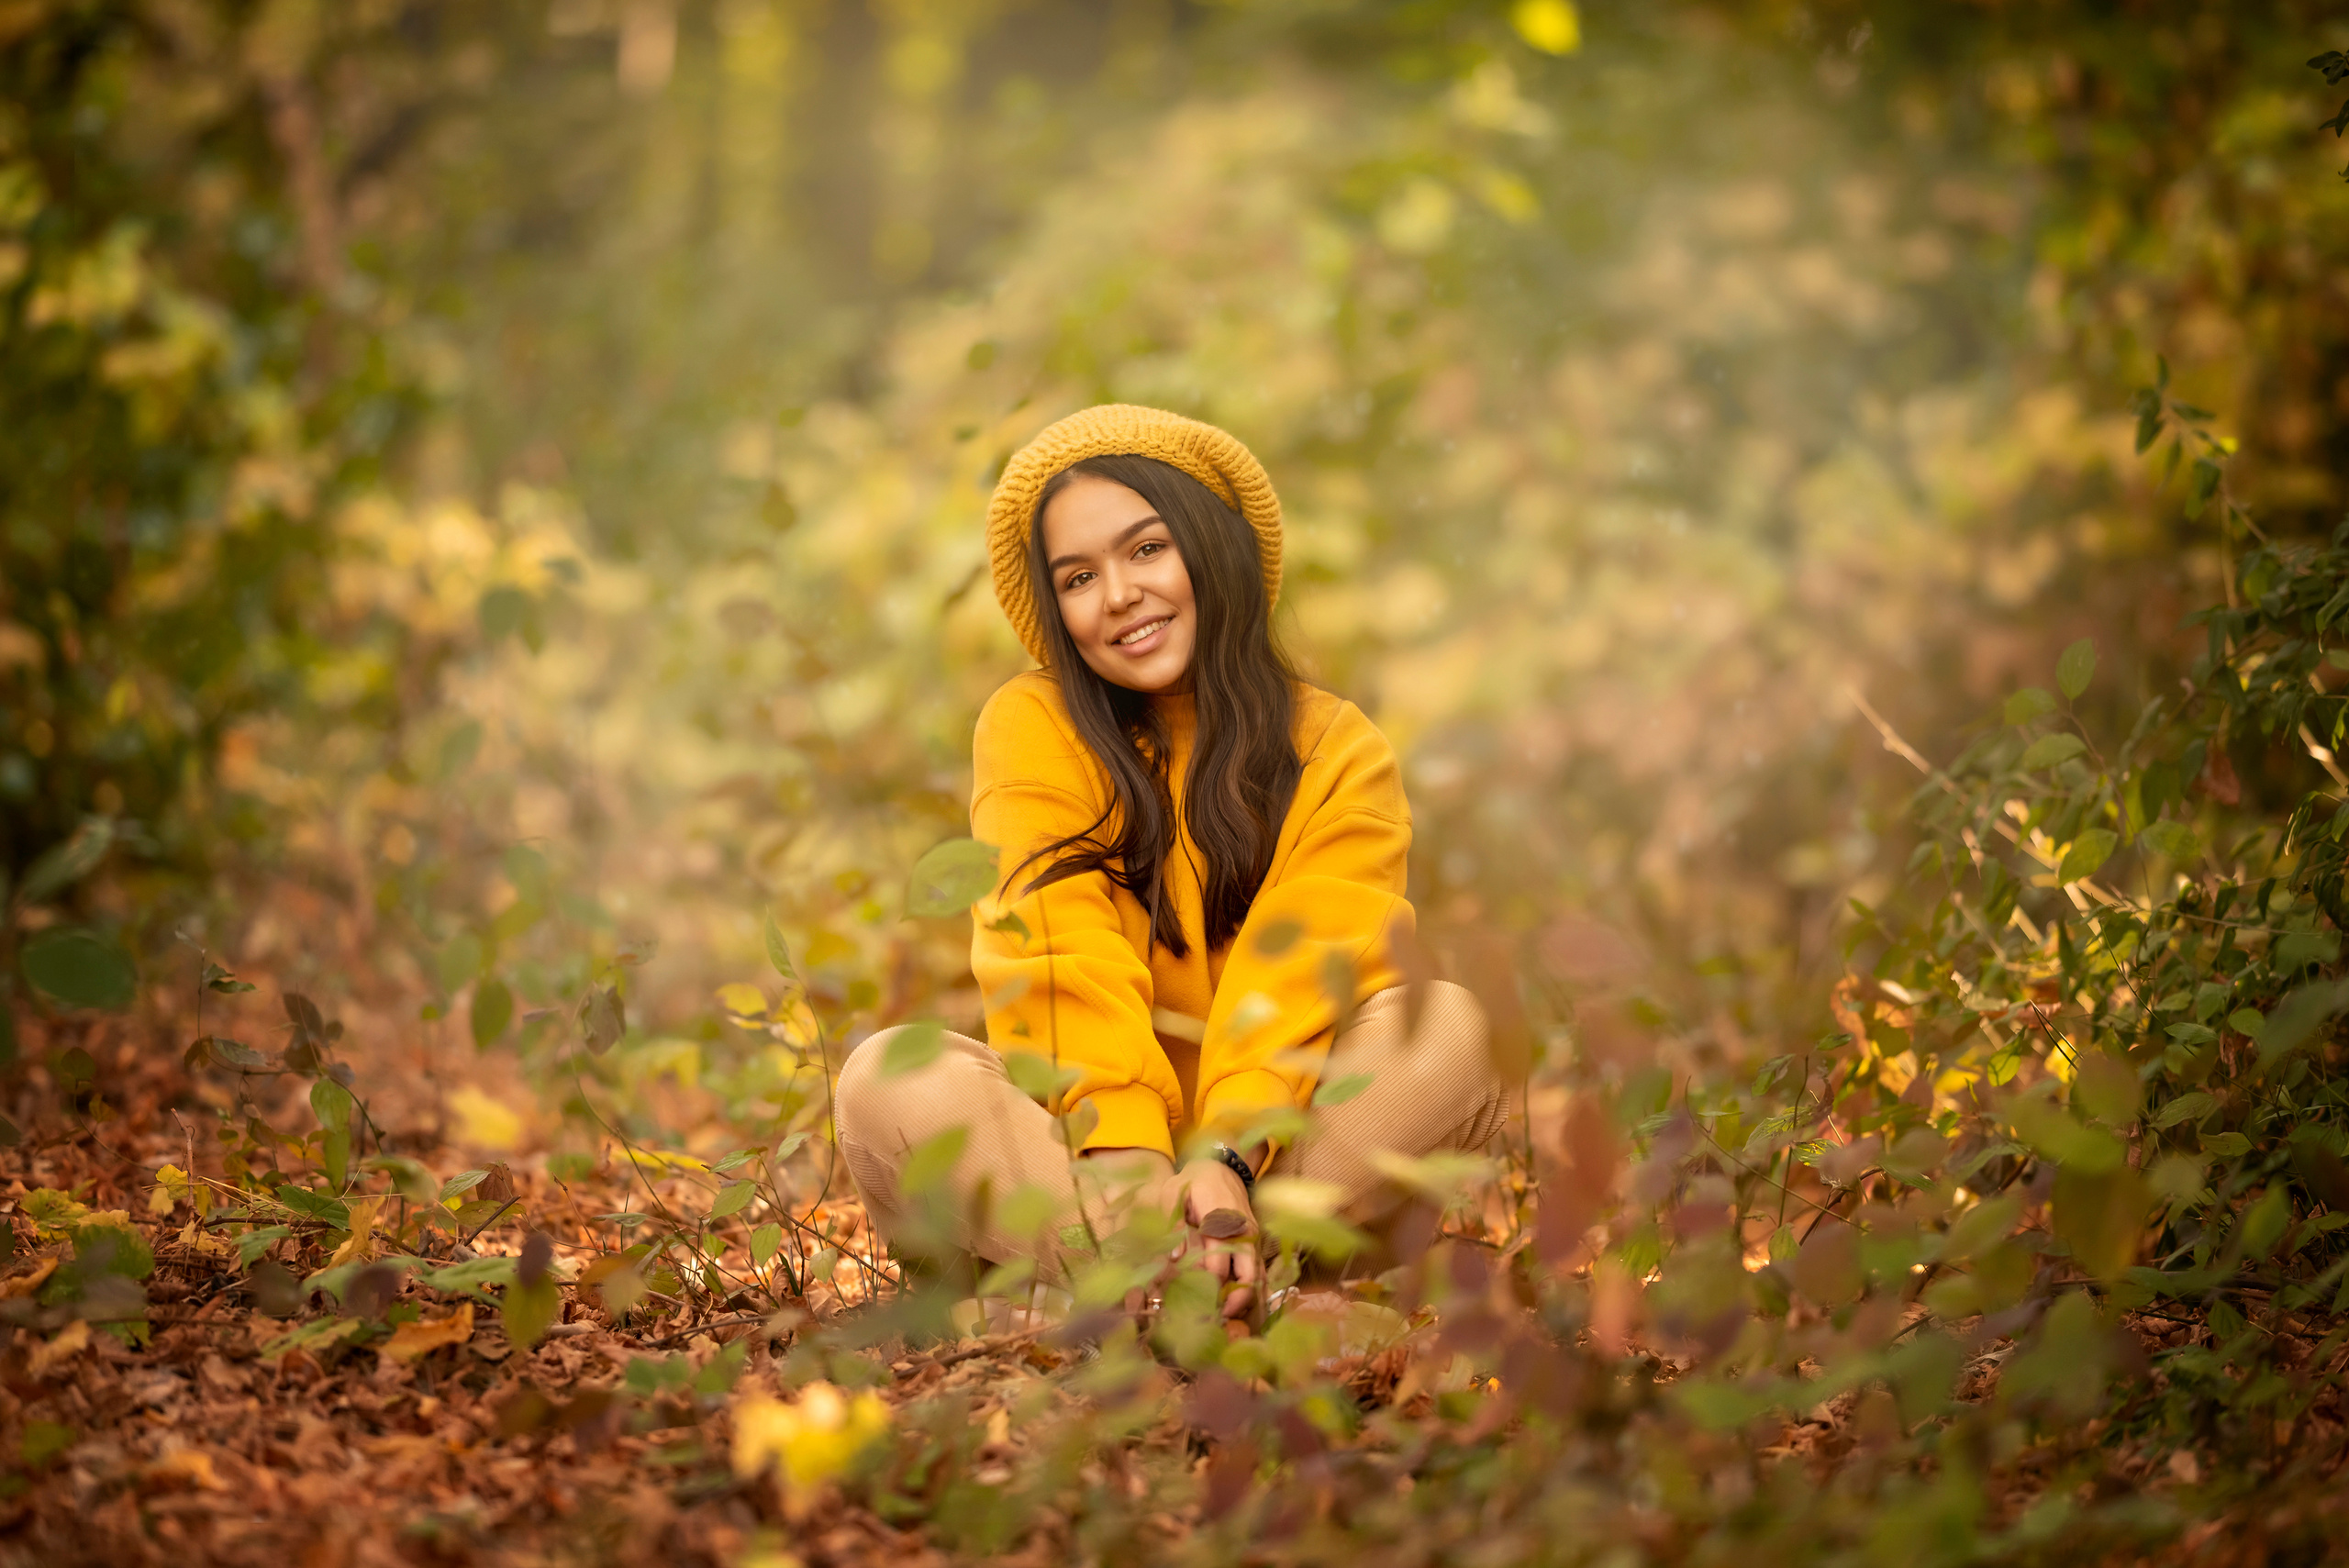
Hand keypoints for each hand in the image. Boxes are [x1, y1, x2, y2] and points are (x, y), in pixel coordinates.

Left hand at [1167, 1156, 1260, 1320]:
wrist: (1221, 1166)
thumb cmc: (1193, 1181)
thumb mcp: (1173, 1193)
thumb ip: (1174, 1223)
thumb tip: (1174, 1258)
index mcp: (1221, 1220)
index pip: (1218, 1264)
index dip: (1206, 1288)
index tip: (1192, 1307)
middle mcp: (1243, 1232)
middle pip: (1247, 1276)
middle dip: (1232, 1303)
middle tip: (1213, 1321)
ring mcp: (1252, 1238)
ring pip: (1257, 1277)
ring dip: (1244, 1300)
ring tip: (1224, 1318)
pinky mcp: (1255, 1242)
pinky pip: (1259, 1271)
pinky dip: (1251, 1289)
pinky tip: (1236, 1306)